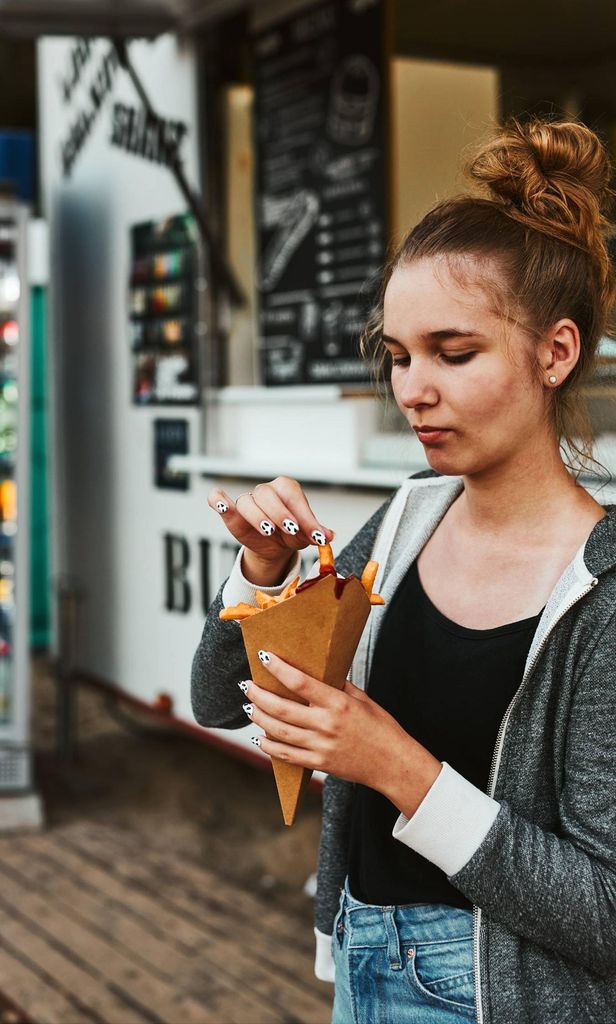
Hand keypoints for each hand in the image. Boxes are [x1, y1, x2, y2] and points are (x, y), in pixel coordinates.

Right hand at [207, 476, 334, 563]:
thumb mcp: (306, 535)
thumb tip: (329, 536)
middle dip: (280, 513)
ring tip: (269, 531)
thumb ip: (315, 533)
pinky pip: (217, 499)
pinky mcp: (231, 512)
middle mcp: (266, 491)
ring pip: (247, 502)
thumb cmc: (292, 534)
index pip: (293, 495)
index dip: (303, 513)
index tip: (312, 533)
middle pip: (268, 495)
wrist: (276, 547)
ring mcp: (247, 500)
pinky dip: (217, 500)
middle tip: (291, 530)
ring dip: (258, 516)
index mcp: (287, 489)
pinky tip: (222, 505)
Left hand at [241, 652, 441, 815]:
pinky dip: (269, 747)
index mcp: (339, 704)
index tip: (264, 657)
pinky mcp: (319, 764)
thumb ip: (339, 687)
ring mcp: (321, 746)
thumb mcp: (363, 700)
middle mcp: (327, 725)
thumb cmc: (382, 728)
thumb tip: (318, 673)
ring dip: (260, 718)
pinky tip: (260, 738)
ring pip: (280, 731)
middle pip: (282, 709)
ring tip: (249, 706)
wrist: (394, 764)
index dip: (279, 669)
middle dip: (260, 695)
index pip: (301, 683)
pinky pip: (287, 755)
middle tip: (247, 685)